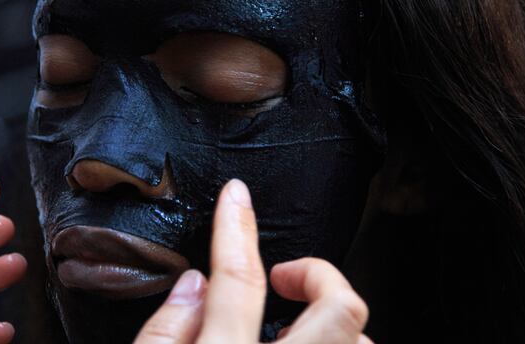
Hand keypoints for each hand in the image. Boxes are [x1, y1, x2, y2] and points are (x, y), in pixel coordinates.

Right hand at [135, 179, 372, 343]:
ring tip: (293, 326)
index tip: (234, 196)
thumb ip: (165, 331)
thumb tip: (195, 283)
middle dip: (319, 275)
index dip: (236, 228)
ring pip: (359, 340)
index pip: (239, 281)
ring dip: (331, 322)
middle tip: (285, 276)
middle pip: (340, 306)